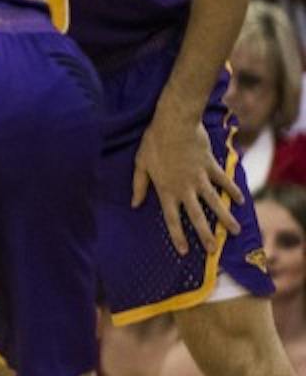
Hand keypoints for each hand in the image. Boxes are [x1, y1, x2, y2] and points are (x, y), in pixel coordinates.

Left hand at [132, 115, 241, 254]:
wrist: (174, 124)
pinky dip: (233, 190)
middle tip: (213, 250)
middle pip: (196, 216)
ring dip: (225, 218)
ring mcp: (200, 178)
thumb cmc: (153, 143)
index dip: (177, 236)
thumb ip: (139, 186)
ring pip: (215, 202)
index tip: (184, 251)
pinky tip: (241, 201)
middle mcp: (185, 188)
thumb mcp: (140, 165)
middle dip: (206, 235)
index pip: (172, 219)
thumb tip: (134, 204)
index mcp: (166, 190)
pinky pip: (224, 181)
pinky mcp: (211, 166)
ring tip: (235, 232)